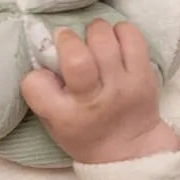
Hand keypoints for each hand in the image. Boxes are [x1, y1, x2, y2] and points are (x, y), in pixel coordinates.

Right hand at [21, 19, 179, 163]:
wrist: (129, 149)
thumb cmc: (82, 131)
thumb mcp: (52, 121)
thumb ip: (43, 91)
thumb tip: (45, 51)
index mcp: (64, 116)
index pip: (35, 83)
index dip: (36, 73)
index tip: (44, 71)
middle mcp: (93, 100)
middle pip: (76, 57)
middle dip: (67, 39)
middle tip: (68, 41)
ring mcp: (122, 86)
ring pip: (104, 39)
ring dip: (94, 30)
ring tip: (93, 40)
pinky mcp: (144, 75)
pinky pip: (132, 37)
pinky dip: (120, 31)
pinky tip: (114, 41)